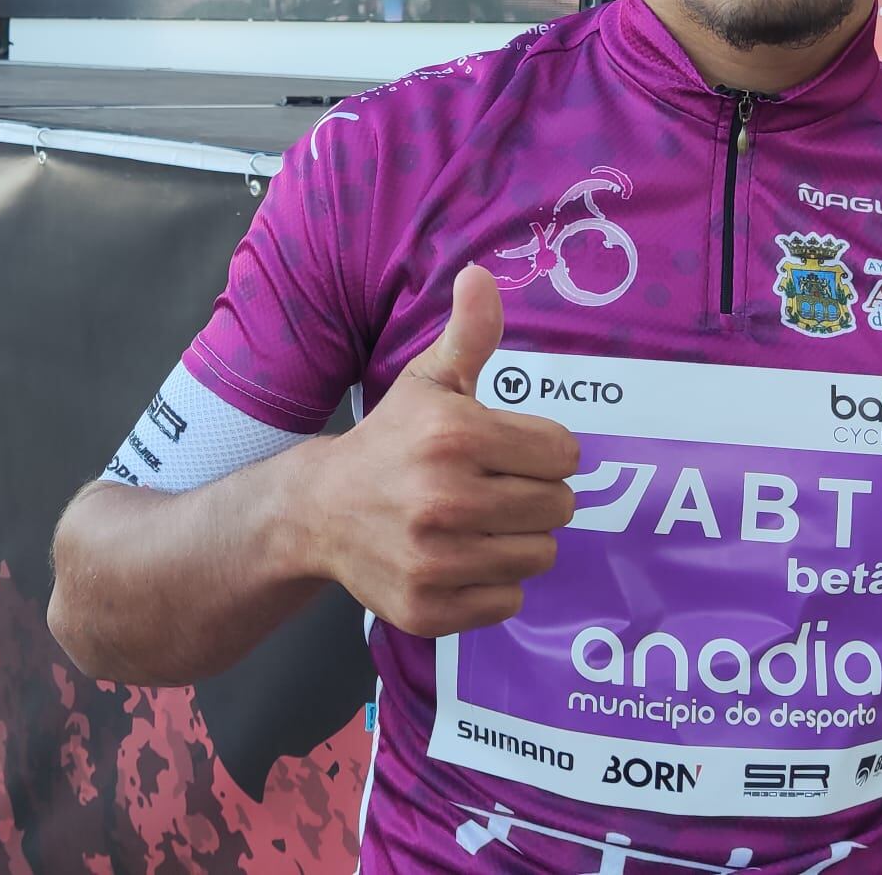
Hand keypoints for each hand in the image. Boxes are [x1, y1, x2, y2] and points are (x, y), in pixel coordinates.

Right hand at [301, 265, 577, 636]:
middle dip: (536, 496)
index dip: (542, 451)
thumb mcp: (428, 382)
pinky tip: (461, 559)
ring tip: (480, 524)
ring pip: (539, 557)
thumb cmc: (389, 441)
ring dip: (519, 541)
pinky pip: (508, 602)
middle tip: (496, 490)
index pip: (563, 454)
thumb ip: (469, 333)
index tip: (510, 452)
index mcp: (454, 436)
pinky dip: (493, 584)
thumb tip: (481, 274)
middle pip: (559, 508)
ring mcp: (435, 560)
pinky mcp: (428, 608)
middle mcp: (445, 499)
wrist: (318, 512)